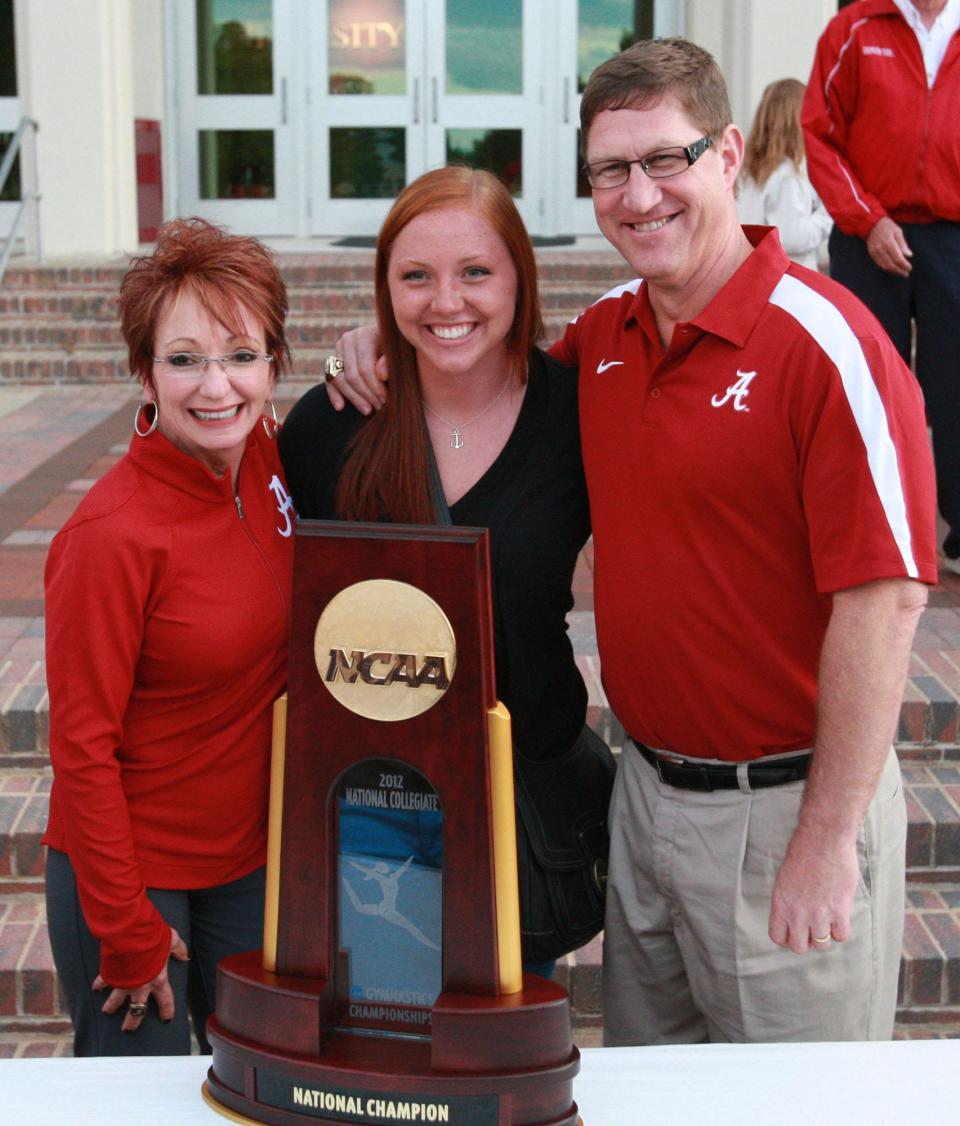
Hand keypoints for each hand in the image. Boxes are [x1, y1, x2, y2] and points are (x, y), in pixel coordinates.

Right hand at [92, 926, 188, 1031]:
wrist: (132, 935)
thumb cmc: (153, 938)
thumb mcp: (172, 940)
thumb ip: (179, 949)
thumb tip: (185, 955)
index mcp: (158, 979)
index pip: (165, 999)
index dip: (167, 1010)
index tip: (166, 1019)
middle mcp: (140, 986)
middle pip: (137, 1010)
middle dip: (133, 1021)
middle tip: (129, 1029)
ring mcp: (124, 983)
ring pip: (116, 1001)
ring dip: (111, 1006)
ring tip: (107, 1011)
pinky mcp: (111, 975)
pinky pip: (103, 982)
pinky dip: (99, 985)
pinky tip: (95, 989)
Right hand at [326, 325, 388, 413]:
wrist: (389, 344)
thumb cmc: (396, 351)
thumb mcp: (398, 354)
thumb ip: (391, 363)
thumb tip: (380, 374)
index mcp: (364, 335)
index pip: (365, 367)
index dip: (375, 387)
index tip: (385, 400)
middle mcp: (348, 340)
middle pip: (351, 374)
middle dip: (365, 394)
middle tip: (379, 407)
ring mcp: (338, 350)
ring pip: (339, 379)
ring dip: (353, 397)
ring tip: (367, 410)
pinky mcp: (332, 361)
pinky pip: (329, 380)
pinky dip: (334, 394)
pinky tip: (341, 407)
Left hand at [768, 827, 860, 953]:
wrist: (824, 839)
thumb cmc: (803, 851)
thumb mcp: (785, 877)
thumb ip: (789, 899)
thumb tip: (795, 914)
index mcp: (780, 903)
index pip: (777, 937)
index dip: (786, 937)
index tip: (794, 931)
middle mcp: (797, 913)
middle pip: (799, 947)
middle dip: (805, 940)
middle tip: (812, 928)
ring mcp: (819, 914)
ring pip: (821, 945)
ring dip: (824, 935)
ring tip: (827, 921)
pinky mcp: (839, 910)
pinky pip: (841, 936)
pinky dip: (841, 930)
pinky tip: (840, 917)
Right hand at [865, 217, 912, 276]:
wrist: (871, 223)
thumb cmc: (887, 226)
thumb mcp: (898, 231)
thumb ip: (903, 244)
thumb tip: (909, 255)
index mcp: (889, 243)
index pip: (898, 258)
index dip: (904, 265)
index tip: (910, 268)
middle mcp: (881, 249)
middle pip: (891, 265)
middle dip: (899, 271)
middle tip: (906, 274)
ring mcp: (875, 252)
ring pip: (884, 266)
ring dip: (893, 271)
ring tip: (900, 272)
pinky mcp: (871, 254)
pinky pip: (879, 264)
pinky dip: (886, 268)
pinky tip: (892, 269)